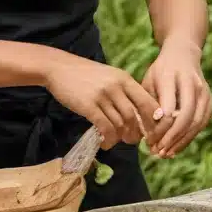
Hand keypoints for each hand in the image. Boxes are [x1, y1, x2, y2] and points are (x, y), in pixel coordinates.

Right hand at [42, 51, 161, 148]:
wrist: (59, 68)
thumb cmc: (85, 74)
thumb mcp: (110, 76)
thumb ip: (124, 91)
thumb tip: (139, 115)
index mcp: (124, 78)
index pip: (147, 101)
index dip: (152, 120)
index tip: (151, 131)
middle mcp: (116, 86)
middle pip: (134, 116)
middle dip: (136, 133)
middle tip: (132, 140)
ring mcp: (102, 96)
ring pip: (119, 123)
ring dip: (120, 137)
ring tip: (116, 141)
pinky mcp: (88, 106)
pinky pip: (104, 127)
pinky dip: (108, 139)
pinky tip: (105, 143)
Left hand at [141, 38, 211, 157]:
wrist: (183, 54)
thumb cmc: (161, 70)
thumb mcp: (148, 81)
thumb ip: (148, 104)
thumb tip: (147, 132)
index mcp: (172, 76)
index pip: (169, 106)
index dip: (160, 127)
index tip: (148, 139)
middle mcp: (192, 83)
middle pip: (185, 116)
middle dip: (171, 138)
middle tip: (157, 151)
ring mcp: (204, 92)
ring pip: (196, 123)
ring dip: (181, 141)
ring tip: (165, 154)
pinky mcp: (210, 100)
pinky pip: (201, 123)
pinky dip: (189, 138)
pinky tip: (177, 147)